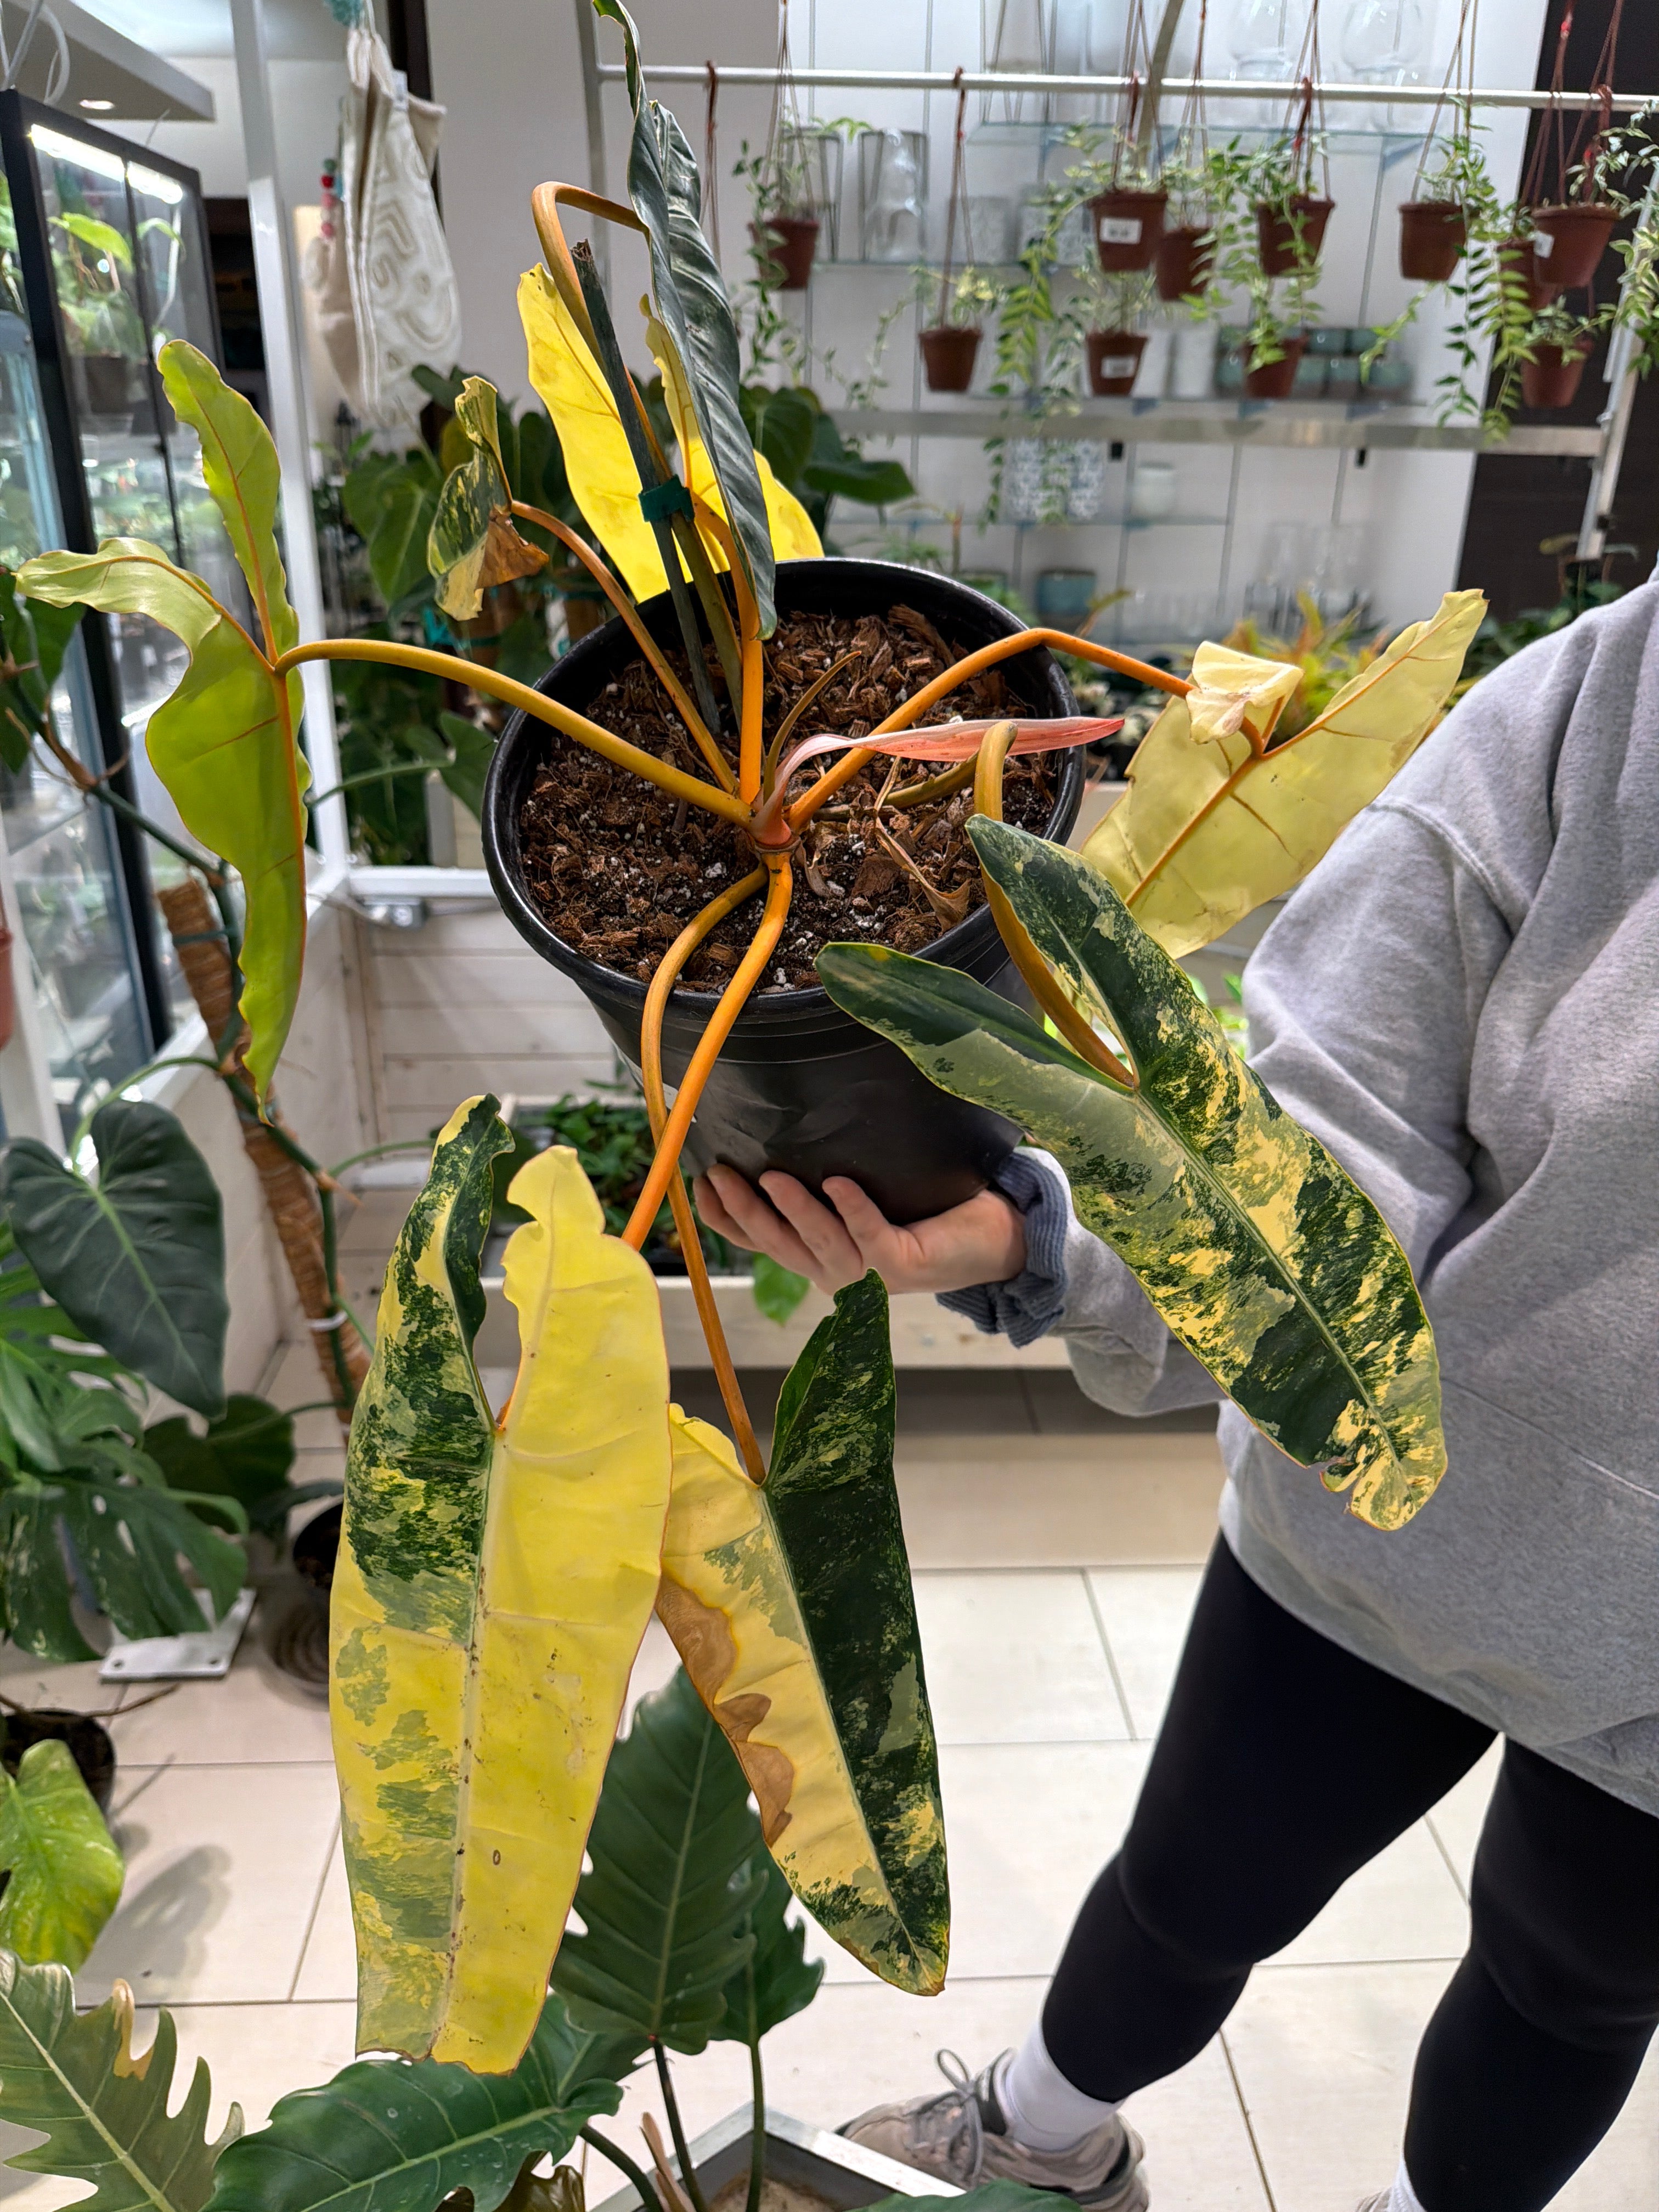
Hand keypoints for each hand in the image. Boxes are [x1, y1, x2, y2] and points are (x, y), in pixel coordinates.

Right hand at [693, 1164, 1026, 1298]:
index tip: (701, 1185)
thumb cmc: (928, 1212)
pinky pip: (872, 1235)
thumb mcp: (866, 1200)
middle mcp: (838, 1274)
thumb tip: (786, 1135)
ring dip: (793, 1210)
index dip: (726, 1219)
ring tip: (770, 1175)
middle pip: (779, 1246)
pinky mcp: (904, 1264)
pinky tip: (839, 1183)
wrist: (996, 1240)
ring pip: (820, 1244)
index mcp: (822, 1259)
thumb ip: (827, 1184)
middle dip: (745, 1211)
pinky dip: (853, 1209)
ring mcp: (871, 1275)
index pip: (761, 1244)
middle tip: (720, 1173)